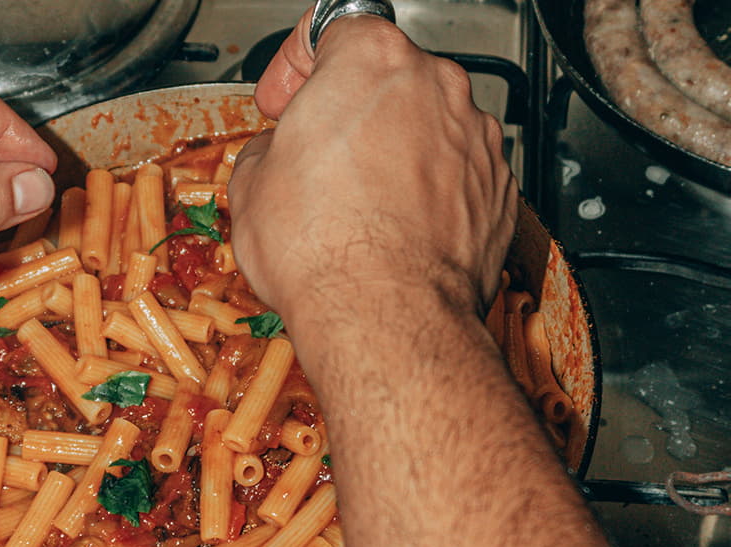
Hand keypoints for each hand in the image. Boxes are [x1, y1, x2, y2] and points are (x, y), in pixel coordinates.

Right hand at [229, 14, 516, 324]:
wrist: (384, 316)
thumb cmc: (323, 248)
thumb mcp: (251, 186)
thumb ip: (268, 148)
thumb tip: (274, 158)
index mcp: (371, 60)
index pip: (332, 28)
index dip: (296, 66)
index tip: (283, 99)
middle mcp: (435, 85)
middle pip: (386, 78)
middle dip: (349, 111)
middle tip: (314, 154)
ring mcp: (475, 137)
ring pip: (425, 127)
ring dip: (391, 152)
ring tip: (353, 204)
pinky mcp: (498, 190)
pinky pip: (454, 176)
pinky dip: (427, 193)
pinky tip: (392, 229)